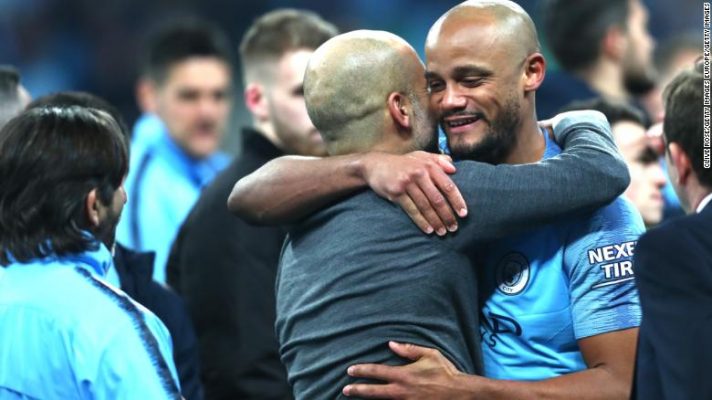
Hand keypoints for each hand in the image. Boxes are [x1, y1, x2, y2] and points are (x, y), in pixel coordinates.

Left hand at [343, 341, 474, 398]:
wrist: (460, 394)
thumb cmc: (445, 372)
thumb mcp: (429, 354)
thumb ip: (409, 350)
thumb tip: (391, 344)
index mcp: (404, 375)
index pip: (377, 372)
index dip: (362, 371)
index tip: (350, 371)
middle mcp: (402, 391)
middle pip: (374, 391)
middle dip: (358, 390)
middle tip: (345, 390)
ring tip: (356, 398)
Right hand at [361, 151, 466, 235]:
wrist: (375, 165)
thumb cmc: (401, 163)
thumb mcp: (420, 156)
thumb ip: (438, 160)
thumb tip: (454, 167)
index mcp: (428, 165)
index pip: (448, 186)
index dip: (457, 201)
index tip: (464, 214)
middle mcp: (419, 173)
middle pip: (437, 199)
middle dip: (447, 215)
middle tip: (454, 228)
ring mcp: (407, 183)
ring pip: (425, 206)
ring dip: (435, 221)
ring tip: (443, 232)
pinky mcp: (396, 192)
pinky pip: (412, 210)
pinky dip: (421, 221)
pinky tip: (428, 230)